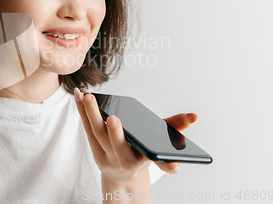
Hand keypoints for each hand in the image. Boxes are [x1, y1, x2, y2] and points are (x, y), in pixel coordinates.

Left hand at [74, 87, 196, 184]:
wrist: (123, 177)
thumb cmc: (143, 155)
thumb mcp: (160, 142)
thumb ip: (175, 128)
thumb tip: (193, 116)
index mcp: (142, 161)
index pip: (150, 159)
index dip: (150, 152)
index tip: (150, 140)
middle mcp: (123, 161)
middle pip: (116, 146)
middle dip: (115, 133)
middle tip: (113, 117)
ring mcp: (106, 156)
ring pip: (96, 135)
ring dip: (91, 114)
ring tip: (87, 96)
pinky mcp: (94, 149)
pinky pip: (87, 128)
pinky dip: (82, 112)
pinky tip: (79, 96)